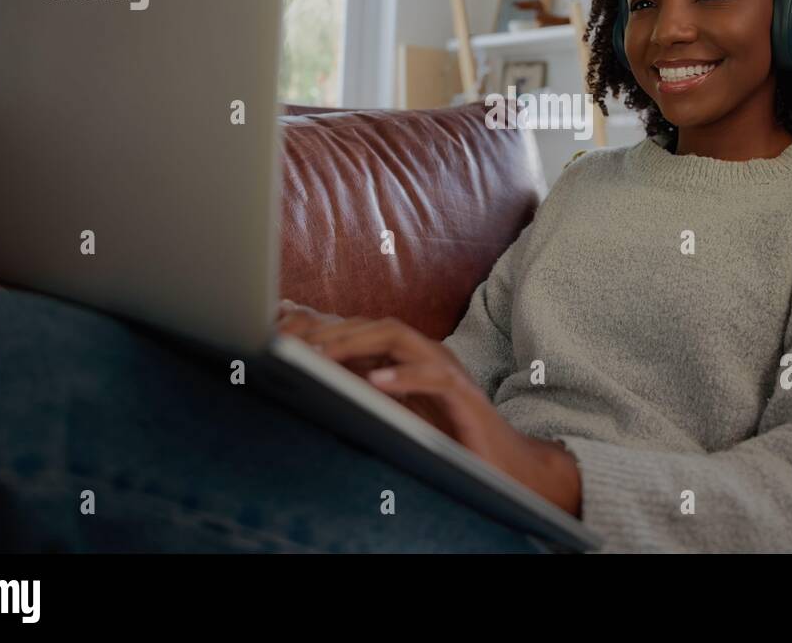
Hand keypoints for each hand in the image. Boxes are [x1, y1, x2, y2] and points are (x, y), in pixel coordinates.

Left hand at [275, 300, 581, 515]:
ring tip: (324, 354)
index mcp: (410, 358)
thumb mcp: (400, 413)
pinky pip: (433, 376)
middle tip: (294, 342)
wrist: (507, 464)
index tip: (284, 332)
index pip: (364, 329)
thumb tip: (320, 380)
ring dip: (359, 342)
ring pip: (401, 338)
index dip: (326, 326)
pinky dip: (404, 376)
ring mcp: (447, 370)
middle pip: (377, 326)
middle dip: (334, 330)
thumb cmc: (450, 439)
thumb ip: (369, 392)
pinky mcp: (464, 394)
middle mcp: (428, 355)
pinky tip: (377, 382)